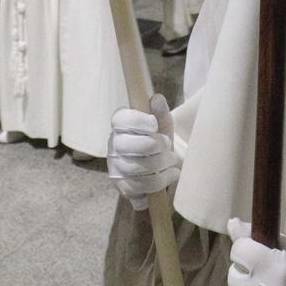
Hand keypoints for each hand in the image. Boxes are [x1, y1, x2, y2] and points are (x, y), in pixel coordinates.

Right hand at [107, 93, 178, 209]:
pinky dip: (159, 182)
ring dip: (162, 166)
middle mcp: (113, 145)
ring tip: (172, 163)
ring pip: (137, 168)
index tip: (154, 125)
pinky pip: (139, 187)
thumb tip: (157, 99)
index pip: (121, 119)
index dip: (139, 121)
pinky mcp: (121, 186)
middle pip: (130, 145)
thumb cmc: (159, 143)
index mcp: (120, 125)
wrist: (162, 170)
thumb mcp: (163, 126)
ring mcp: (115, 167)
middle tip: (168, 147)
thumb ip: (161, 113)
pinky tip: (168, 176)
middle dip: (156, 147)